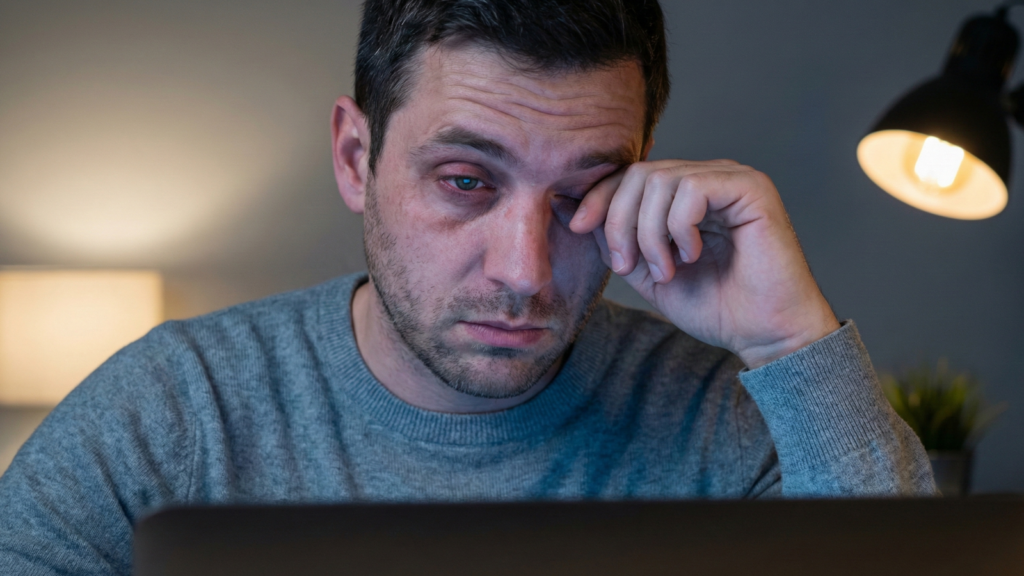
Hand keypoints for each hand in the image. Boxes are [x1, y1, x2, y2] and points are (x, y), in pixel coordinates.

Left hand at [569, 159, 839, 368]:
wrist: (764, 336)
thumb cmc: (715, 308)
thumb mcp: (646, 271)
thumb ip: (613, 238)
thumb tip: (565, 206)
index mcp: (685, 194)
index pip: (628, 175)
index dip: (598, 197)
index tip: (578, 227)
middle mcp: (708, 178)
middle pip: (639, 174)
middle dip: (619, 220)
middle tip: (628, 266)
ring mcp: (732, 179)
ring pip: (661, 180)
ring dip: (649, 232)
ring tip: (666, 270)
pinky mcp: (752, 189)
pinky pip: (692, 188)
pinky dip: (679, 227)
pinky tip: (691, 256)